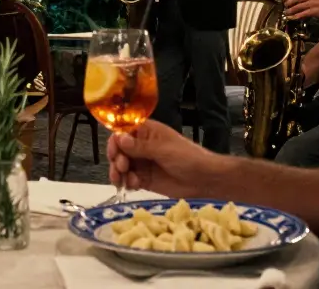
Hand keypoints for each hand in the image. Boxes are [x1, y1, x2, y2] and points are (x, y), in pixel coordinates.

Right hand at [107, 120, 221, 196]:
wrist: (204, 180)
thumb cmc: (188, 157)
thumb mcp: (163, 149)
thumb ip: (140, 146)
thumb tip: (119, 138)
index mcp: (147, 132)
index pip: (123, 132)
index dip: (116, 141)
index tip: (114, 152)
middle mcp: (141, 146)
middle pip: (119, 150)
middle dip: (116, 159)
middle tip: (122, 167)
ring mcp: (142, 163)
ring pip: (121, 166)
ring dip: (118, 173)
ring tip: (122, 180)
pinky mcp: (145, 179)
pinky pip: (129, 180)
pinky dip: (127, 182)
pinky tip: (134, 185)